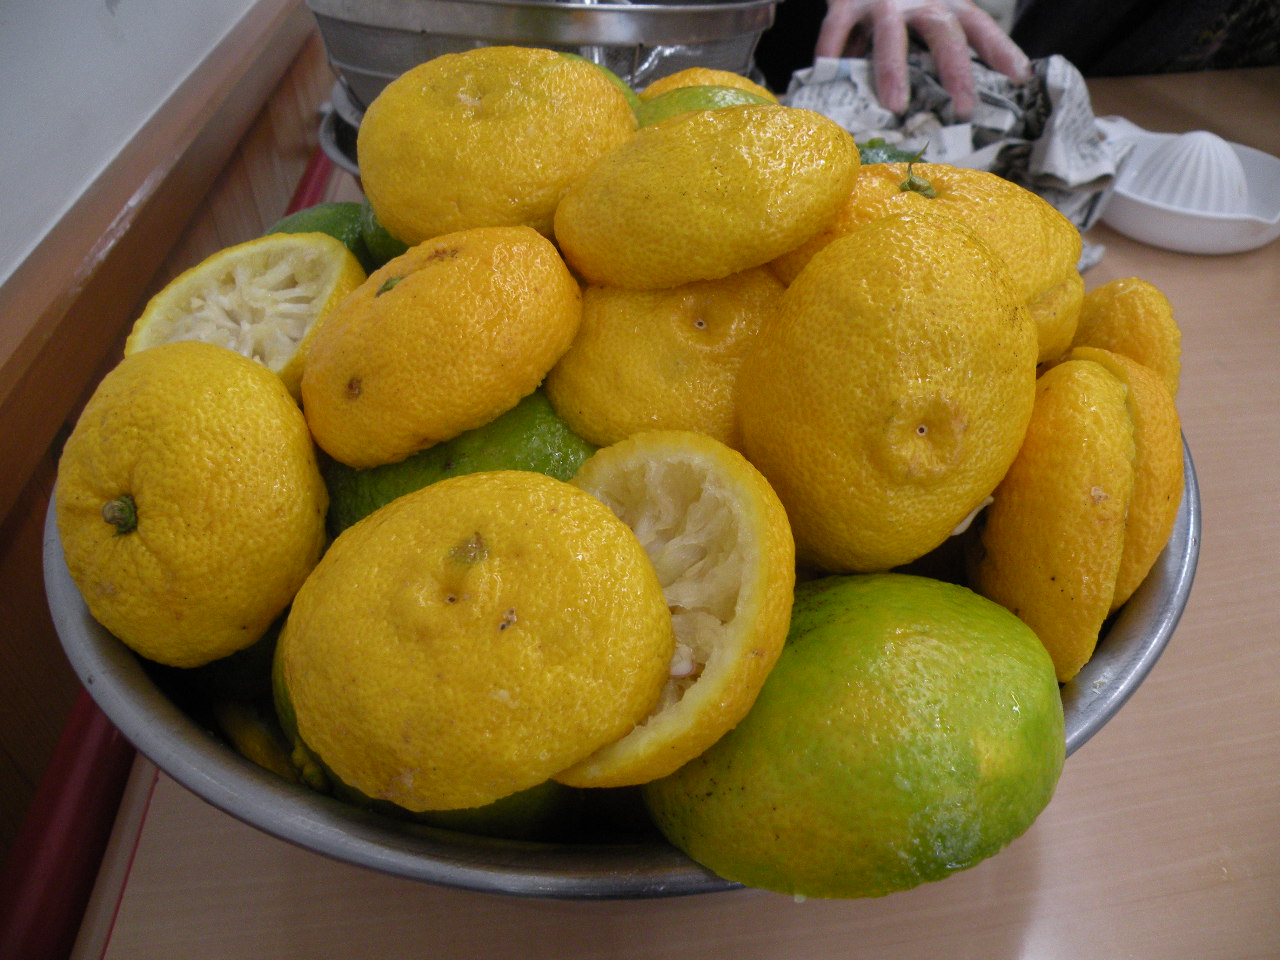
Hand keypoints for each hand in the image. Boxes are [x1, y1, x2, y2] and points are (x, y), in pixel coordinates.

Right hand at [814, 0, 1030, 118]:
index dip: (1001, 50)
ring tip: (896, 106)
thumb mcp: (923, 14)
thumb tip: (939, 107)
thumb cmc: (896, 2)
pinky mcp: (846, 0)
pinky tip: (829, 72)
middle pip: (944, 30)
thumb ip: (929, 51)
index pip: (979, 26)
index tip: (1020, 78)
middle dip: (955, 69)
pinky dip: (833, 50)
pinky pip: (839, 26)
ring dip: (894, 70)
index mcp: (945, 3)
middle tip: (964, 108)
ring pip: (892, 33)